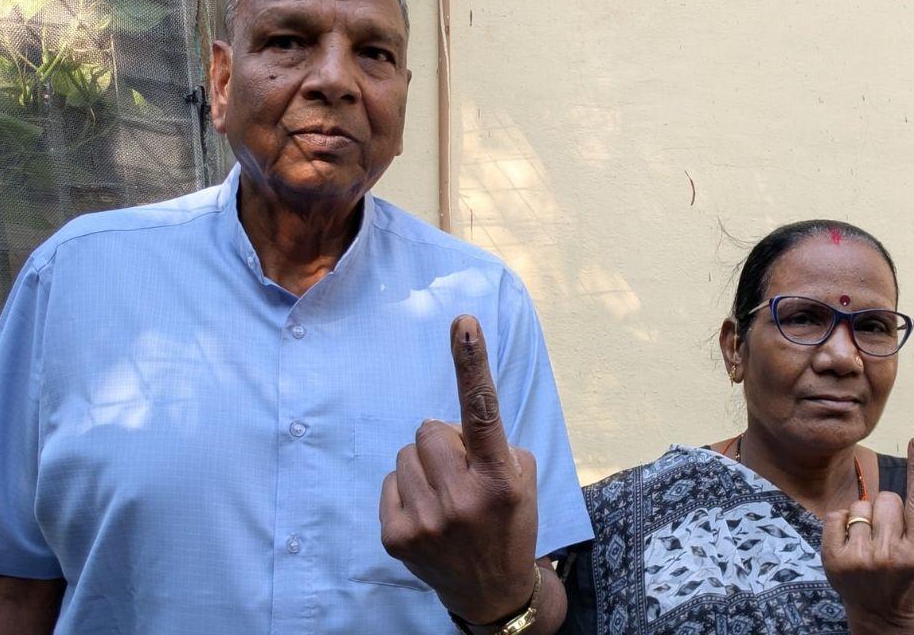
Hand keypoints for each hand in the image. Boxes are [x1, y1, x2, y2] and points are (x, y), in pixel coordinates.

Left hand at [379, 315, 538, 624]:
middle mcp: (463, 499)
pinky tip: (427, 513)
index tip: (463, 321)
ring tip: (444, 495)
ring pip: (406, 452)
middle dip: (443, 441)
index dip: (472, 362)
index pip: (483, 409)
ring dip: (423, 465)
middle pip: (429, 429)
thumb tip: (449, 426)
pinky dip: (407, 490)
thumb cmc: (509, 520)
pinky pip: (391, 480)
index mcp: (501, 478)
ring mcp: (426, 521)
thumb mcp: (522, 479)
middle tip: (460, 470)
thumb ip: (490, 444)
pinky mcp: (396, 536)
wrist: (492, 592)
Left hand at [820, 438, 913, 632]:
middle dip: (888, 511)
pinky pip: (838, 514)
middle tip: (889, 537)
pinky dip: (843, 523)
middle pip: (888, 498)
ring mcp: (861, 559)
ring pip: (862, 505)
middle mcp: (891, 556)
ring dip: (865, 518)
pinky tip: (851, 544)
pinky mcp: (834, 559)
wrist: (880, 615)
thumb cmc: (907, 574)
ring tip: (871, 544)